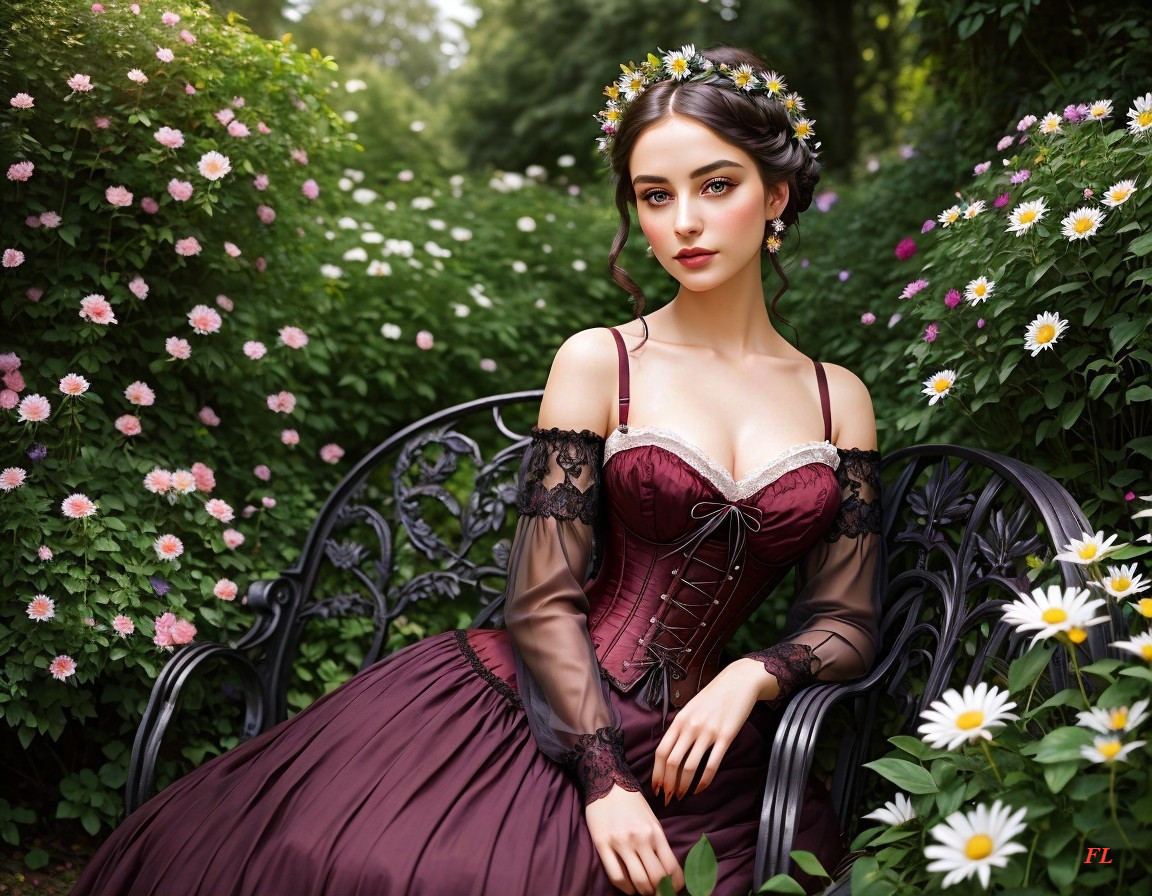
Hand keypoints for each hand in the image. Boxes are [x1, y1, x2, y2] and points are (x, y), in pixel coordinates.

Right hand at [585, 784, 684, 895]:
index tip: (674, 890)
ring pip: (638, 881)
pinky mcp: (603, 844)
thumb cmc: (631, 802)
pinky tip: (628, 888)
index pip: (672, 868)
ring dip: (643, 892)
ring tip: (643, 891)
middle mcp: (640, 838)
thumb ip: (658, 844)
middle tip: (657, 893)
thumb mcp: (651, 820)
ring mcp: (621, 842)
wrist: (607, 781)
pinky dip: (625, 888)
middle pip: (656, 879)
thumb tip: (667, 871)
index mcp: (655, 832)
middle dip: (659, 892)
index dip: (675, 886)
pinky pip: (616, 876)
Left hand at [651, 662, 766, 801]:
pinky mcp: (725, 737)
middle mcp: (690, 727)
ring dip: (683, 786)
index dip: (656, 773)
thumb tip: (669, 752)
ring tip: (682, 796)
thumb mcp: (690, 709)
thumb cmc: (713, 697)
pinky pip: (712, 765)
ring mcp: (708, 732)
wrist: (738, 681)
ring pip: (690, 767)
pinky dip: (704, 781)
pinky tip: (700, 789)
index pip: (661, 752)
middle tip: (668, 799)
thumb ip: (680, 728)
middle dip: (668, 784)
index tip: (656, 788)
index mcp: (679, 720)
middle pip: (671, 763)